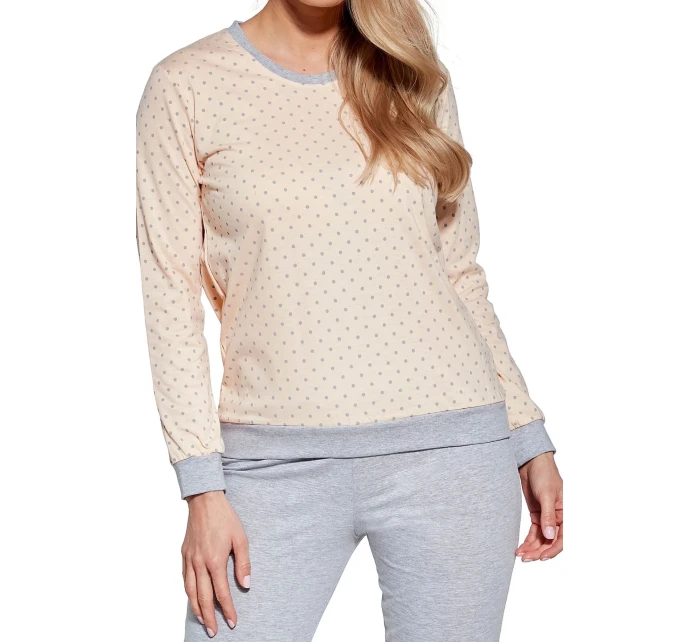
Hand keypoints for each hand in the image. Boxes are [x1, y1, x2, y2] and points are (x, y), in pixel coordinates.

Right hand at [182, 491, 250, 636]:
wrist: (205, 500)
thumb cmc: (225, 518)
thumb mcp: (241, 538)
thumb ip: (243, 564)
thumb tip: (246, 585)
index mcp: (215, 561)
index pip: (221, 593)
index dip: (228, 610)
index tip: (232, 622)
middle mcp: (199, 563)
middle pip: (203, 597)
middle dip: (209, 617)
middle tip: (213, 631)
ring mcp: (189, 559)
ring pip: (190, 591)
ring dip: (196, 608)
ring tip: (202, 620)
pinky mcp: (184, 553)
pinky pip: (184, 578)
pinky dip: (188, 591)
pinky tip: (192, 596)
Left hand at [515, 451, 562, 561]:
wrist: (531, 462)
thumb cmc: (544, 474)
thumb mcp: (547, 494)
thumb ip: (548, 515)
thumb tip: (550, 536)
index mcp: (566, 513)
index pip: (563, 538)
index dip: (553, 550)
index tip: (542, 558)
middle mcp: (558, 518)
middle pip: (550, 541)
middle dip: (539, 551)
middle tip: (526, 558)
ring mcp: (546, 517)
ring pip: (541, 539)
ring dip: (532, 548)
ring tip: (521, 555)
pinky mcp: (537, 515)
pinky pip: (534, 532)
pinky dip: (528, 540)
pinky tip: (520, 548)